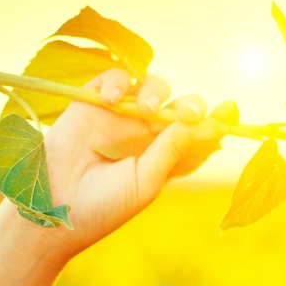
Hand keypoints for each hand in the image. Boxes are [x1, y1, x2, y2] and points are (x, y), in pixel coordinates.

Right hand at [28, 68, 237, 258]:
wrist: (55, 206)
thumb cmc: (106, 204)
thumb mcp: (146, 180)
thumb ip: (172, 150)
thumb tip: (203, 124)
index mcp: (168, 156)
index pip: (199, 134)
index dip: (216, 121)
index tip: (230, 111)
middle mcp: (149, 134)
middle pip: (181, 106)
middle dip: (191, 105)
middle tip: (189, 112)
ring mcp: (123, 117)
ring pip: (152, 88)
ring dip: (157, 92)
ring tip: (148, 110)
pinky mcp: (94, 103)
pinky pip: (115, 79)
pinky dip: (118, 82)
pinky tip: (114, 100)